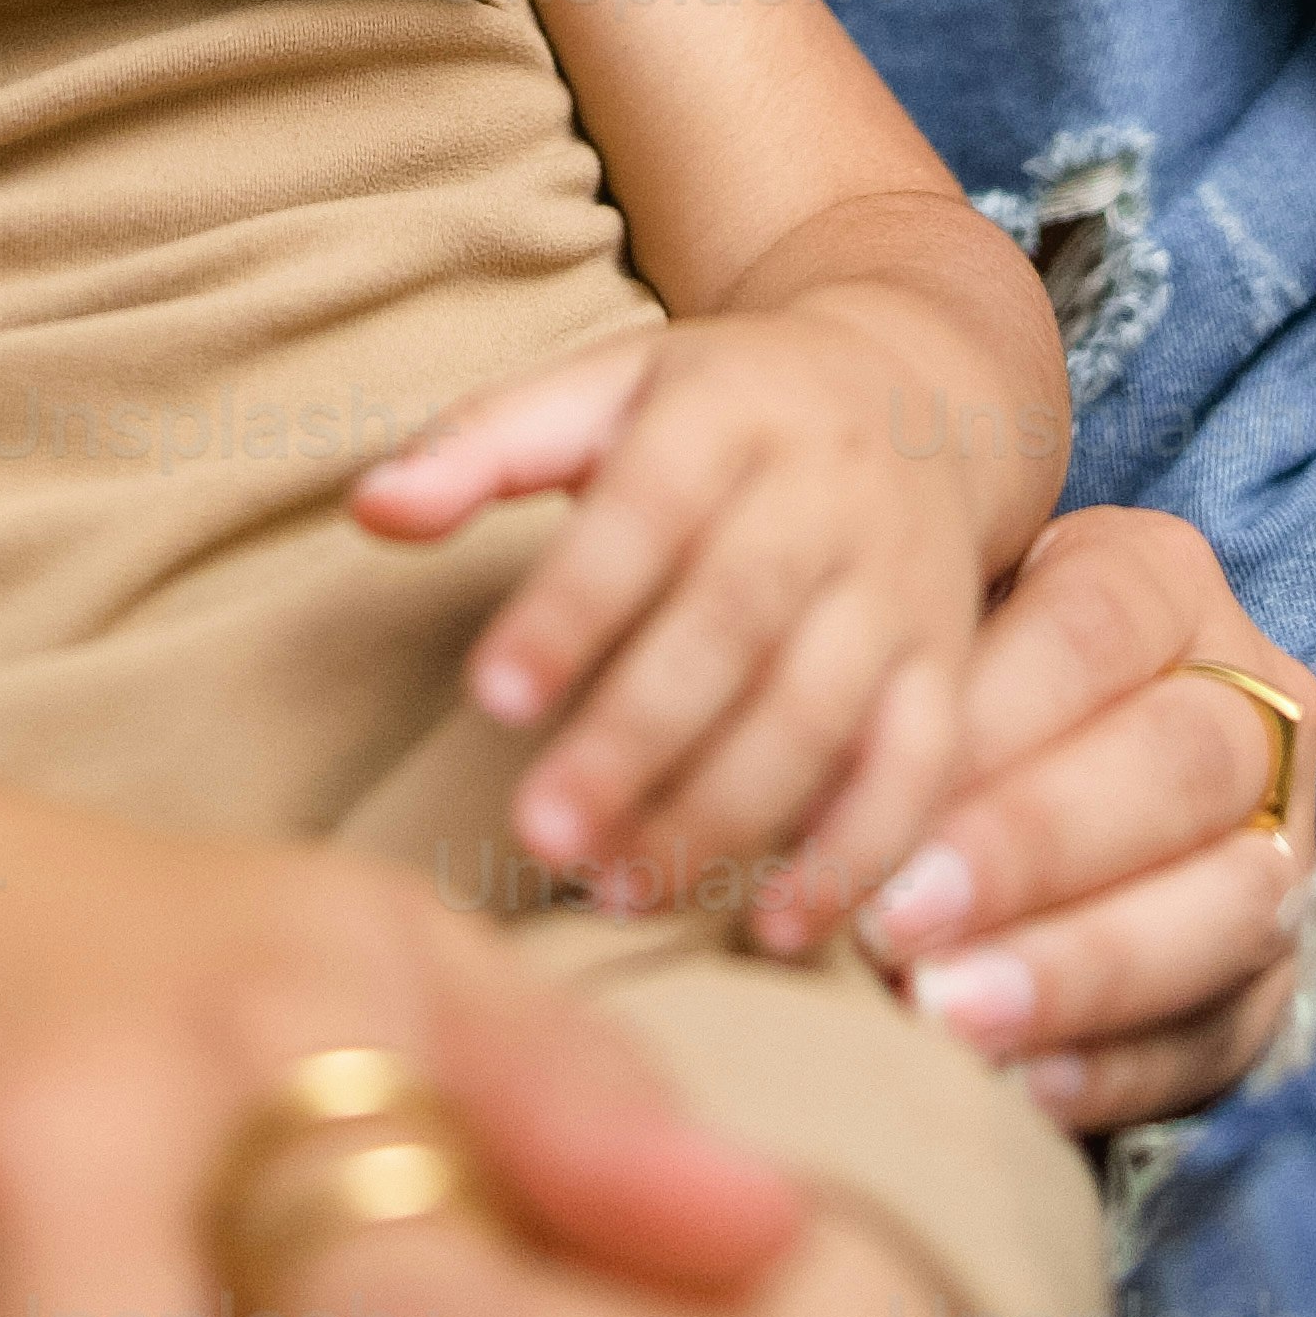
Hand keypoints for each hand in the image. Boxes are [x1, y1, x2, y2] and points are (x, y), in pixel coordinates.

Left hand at [351, 313, 990, 940]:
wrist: (915, 395)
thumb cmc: (717, 410)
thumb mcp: (604, 387)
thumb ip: (484, 446)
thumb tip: (370, 510)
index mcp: (724, 415)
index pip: (646, 512)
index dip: (573, 607)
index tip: (490, 698)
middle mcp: (824, 499)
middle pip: (736, 625)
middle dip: (639, 738)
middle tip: (540, 835)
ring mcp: (897, 587)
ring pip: (822, 710)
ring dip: (726, 813)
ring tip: (620, 891)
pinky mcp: (946, 668)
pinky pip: (920, 769)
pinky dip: (858, 856)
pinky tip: (777, 929)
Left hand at [856, 506, 1315, 1129]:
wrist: (1030, 779)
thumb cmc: (948, 693)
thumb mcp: (929, 642)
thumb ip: (893, 685)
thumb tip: (797, 782)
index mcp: (1163, 584)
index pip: (1094, 629)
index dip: (990, 720)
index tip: (871, 805)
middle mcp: (1249, 701)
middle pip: (1177, 763)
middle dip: (1033, 851)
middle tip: (895, 926)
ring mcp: (1281, 844)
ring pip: (1230, 903)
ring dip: (1082, 969)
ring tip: (950, 1020)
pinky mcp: (1274, 977)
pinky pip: (1222, 1031)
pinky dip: (1118, 1066)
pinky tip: (1016, 1089)